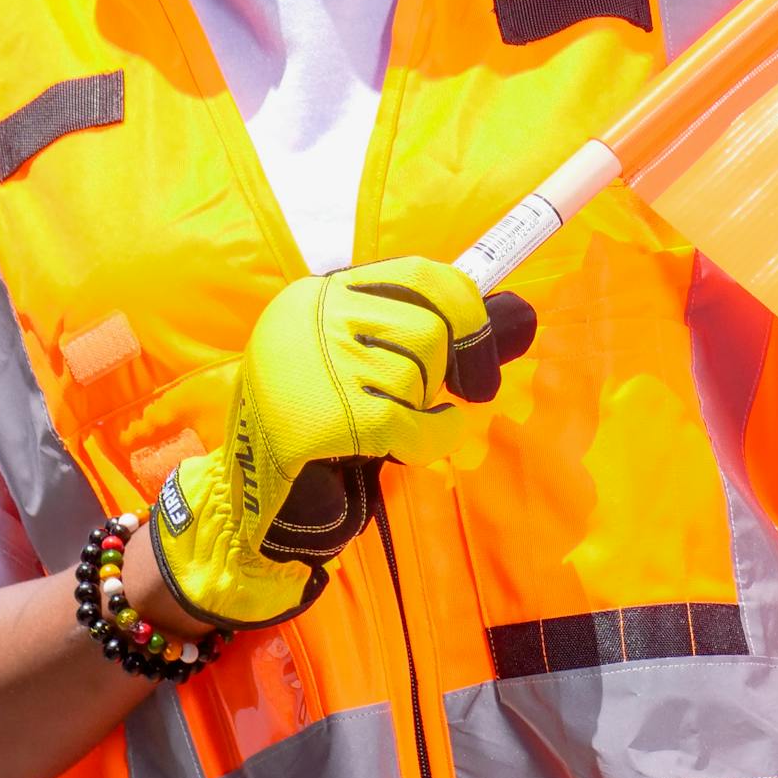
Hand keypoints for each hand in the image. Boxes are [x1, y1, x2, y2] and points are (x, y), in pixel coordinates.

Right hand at [150, 255, 535, 627]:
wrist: (256, 502)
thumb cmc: (323, 427)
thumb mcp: (368, 362)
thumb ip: (435, 333)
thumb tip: (522, 316)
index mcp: (317, 295)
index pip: (419, 275)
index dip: (465, 306)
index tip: (478, 341)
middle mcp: (312, 318)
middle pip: (428, 326)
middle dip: (445, 367)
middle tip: (434, 395)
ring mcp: (317, 365)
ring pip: (421, 373)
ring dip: (424, 407)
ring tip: (393, 424)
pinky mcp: (327, 417)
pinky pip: (414, 421)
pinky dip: (431, 436)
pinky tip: (415, 443)